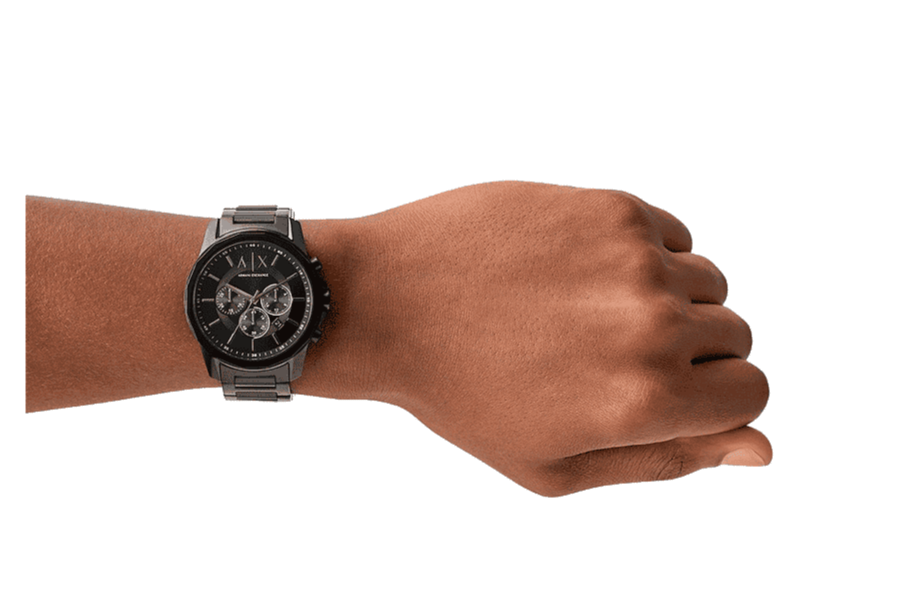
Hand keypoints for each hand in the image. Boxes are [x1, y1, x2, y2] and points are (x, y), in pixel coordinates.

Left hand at [305, 181, 770, 496]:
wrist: (389, 302)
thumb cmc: (466, 397)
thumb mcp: (556, 465)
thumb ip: (667, 462)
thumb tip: (762, 449)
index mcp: (646, 402)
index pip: (752, 393)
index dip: (713, 398)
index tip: (663, 392)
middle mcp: (653, 325)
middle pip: (736, 336)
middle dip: (688, 351)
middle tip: (605, 354)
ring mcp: (635, 258)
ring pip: (706, 282)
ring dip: (667, 300)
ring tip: (588, 312)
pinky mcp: (611, 207)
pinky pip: (671, 237)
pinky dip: (644, 257)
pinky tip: (579, 271)